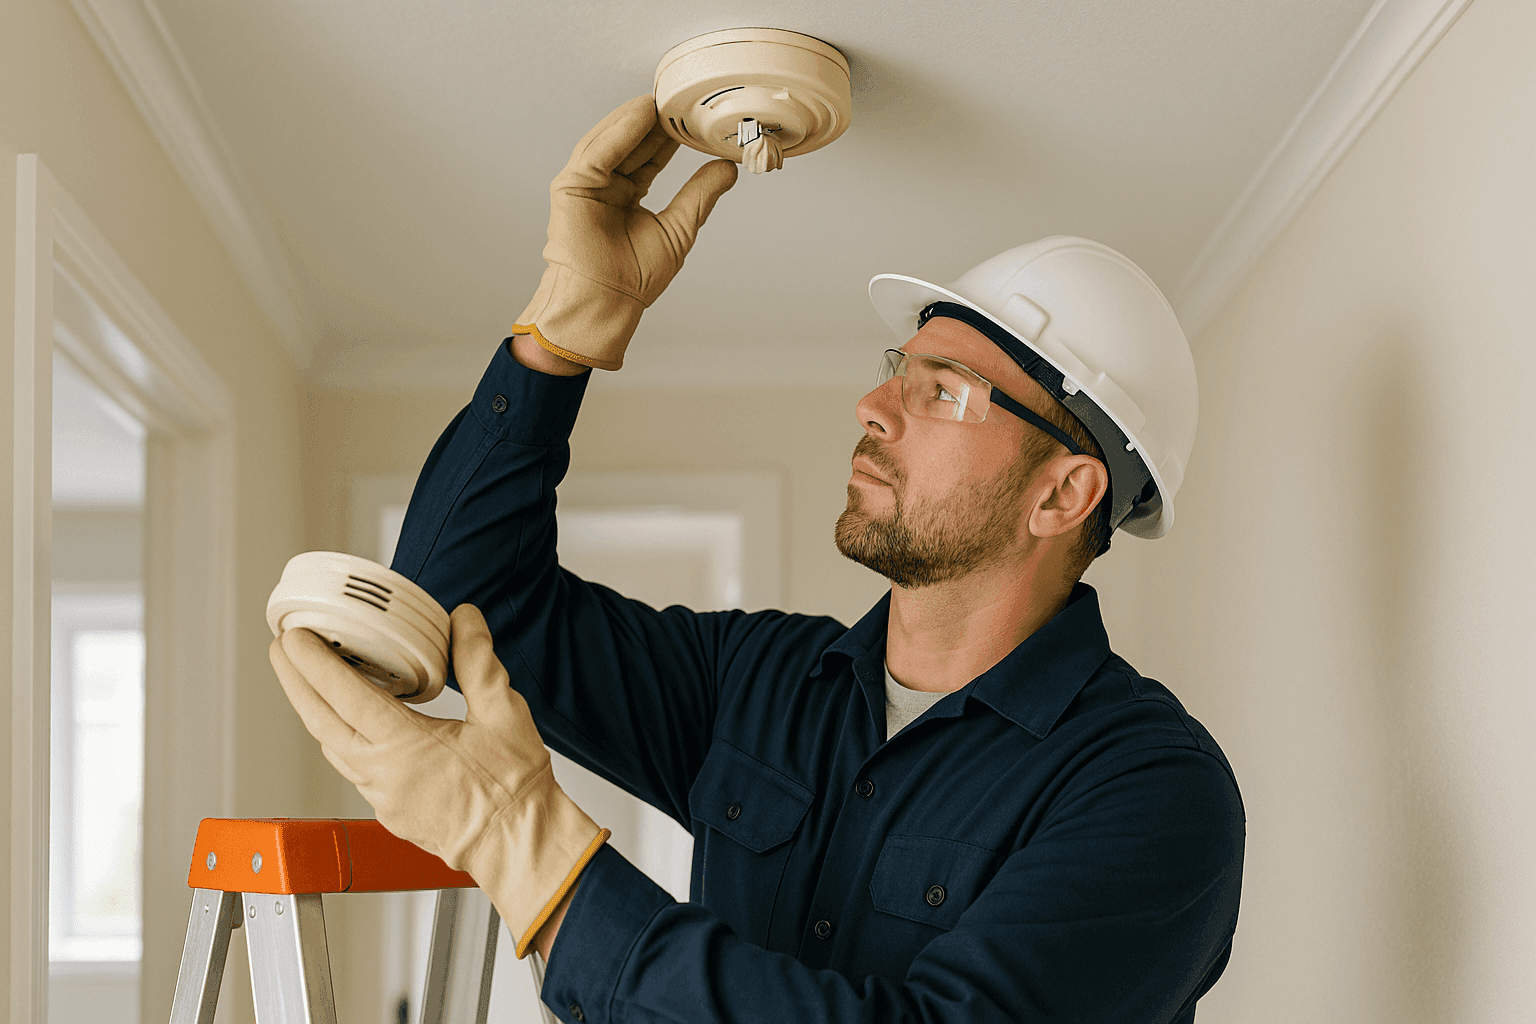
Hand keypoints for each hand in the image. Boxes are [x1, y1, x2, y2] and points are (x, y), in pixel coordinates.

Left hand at [269, 604, 607, 957]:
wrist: (518, 845)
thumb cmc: (513, 791)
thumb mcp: (504, 712)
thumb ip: (478, 662)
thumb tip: (463, 621)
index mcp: (404, 746)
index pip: (344, 695)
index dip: (314, 662)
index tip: (295, 637)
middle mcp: (382, 773)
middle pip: (320, 721)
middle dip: (295, 681)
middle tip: (282, 649)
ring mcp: (381, 795)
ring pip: (331, 747)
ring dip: (314, 711)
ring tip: (309, 681)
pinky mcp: (389, 810)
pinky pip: (351, 767)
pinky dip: (339, 737)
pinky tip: (351, 724)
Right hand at [513, 95, 738, 369]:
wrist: (608, 304)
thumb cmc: (634, 280)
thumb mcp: (679, 228)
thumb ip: (700, 195)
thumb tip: (728, 168)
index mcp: (626, 196)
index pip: (649, 157)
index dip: (669, 136)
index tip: (691, 116)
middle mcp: (604, 187)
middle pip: (630, 144)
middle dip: (653, 121)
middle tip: (678, 98)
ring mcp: (585, 185)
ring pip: (611, 142)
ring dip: (635, 119)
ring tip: (661, 100)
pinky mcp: (570, 187)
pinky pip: (597, 152)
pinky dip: (618, 132)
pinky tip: (640, 115)